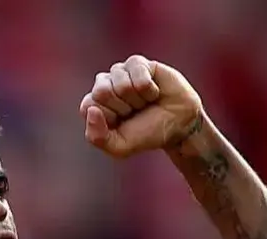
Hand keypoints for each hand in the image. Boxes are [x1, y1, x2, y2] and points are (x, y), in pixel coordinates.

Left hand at [79, 55, 203, 157]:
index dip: (108, 118)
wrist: (178, 124)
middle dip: (122, 108)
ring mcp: (120, 72)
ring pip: (121, 84)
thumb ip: (97, 137)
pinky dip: (148, 89)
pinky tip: (153, 92)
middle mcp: (104, 85)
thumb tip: (91, 110)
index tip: (122, 123)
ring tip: (145, 102)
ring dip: (137, 99)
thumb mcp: (120, 147)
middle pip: (101, 92)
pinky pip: (138, 75)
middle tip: (135, 112)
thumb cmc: (146, 134)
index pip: (88, 106)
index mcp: (94, 104)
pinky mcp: (138, 63)